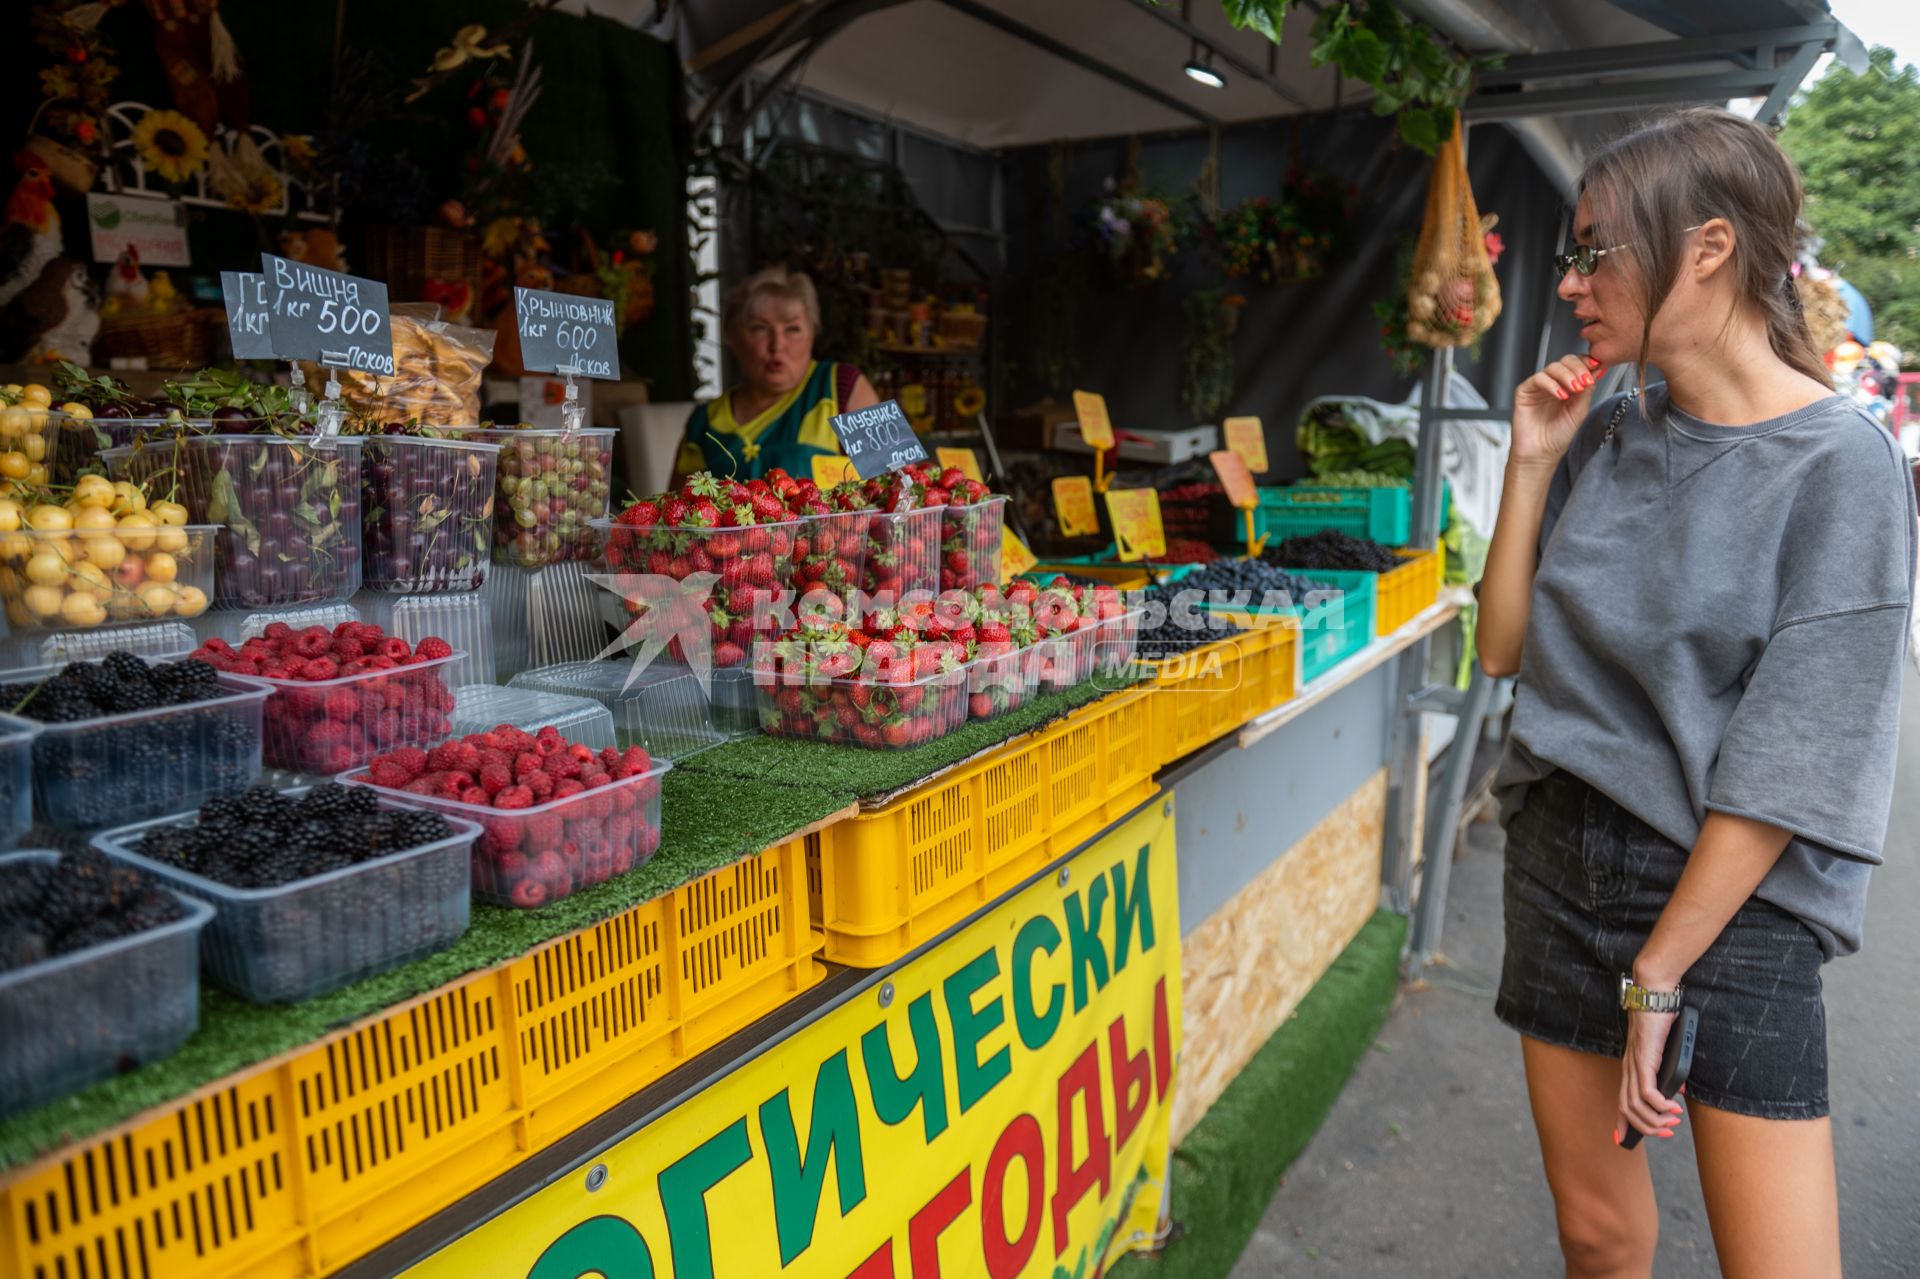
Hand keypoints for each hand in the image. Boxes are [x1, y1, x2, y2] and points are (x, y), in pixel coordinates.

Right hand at [1512, 354, 1603, 470]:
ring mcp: (1539, 386)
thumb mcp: (1580, 410)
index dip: (1587, 363)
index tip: (1597, 366)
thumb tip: (1597, 370)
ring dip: (1567, 375)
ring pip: (1553, 367)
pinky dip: (1551, 384)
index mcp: (1569, 386)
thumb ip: (1587, 390)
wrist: (1541, 453)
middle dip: (1578, 368)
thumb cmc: (1558, 436)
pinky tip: (1560, 395)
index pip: (1578, 365)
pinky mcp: (1524, 391)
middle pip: (1566, 361)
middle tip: (1585, 381)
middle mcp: (1554, 383)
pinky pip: (1538, 378)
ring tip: (1575, 389)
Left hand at [1617, 1009, 1685, 1143]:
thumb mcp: (1665, 1054)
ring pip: (1635, 1105)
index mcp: (1631, 1068)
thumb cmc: (1661, 1021)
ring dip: (1655, 1120)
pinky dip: (1659, 1105)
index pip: (1621, 1100)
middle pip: (1628, 1110)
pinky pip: (1646, 1092)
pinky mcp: (1643, 1059)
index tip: (1622, 1140)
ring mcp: (1634, 1064)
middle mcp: (1629, 1068)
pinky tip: (1673, 1107)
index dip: (1621, 1123)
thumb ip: (1667, 1075)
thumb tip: (1675, 1094)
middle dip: (1647, 1128)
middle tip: (1668, 1131)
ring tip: (1674, 1120)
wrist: (1654, 996)